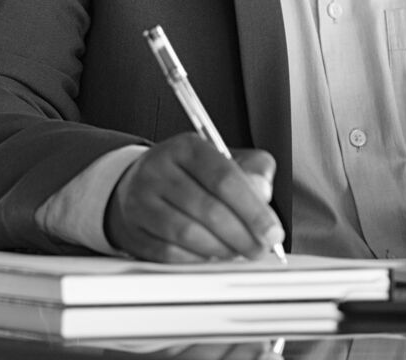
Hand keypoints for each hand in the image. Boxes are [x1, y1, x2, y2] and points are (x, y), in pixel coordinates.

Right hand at [104, 132, 285, 261]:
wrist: (139, 184)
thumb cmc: (190, 175)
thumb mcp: (222, 159)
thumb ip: (252, 170)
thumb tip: (263, 192)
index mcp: (186, 147)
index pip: (224, 177)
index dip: (253, 209)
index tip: (272, 232)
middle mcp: (159, 169)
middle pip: (207, 208)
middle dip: (242, 235)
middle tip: (259, 249)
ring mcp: (141, 200)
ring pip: (188, 233)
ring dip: (221, 249)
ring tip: (237, 252)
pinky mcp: (133, 229)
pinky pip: (169, 253)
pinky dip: (196, 259)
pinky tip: (210, 255)